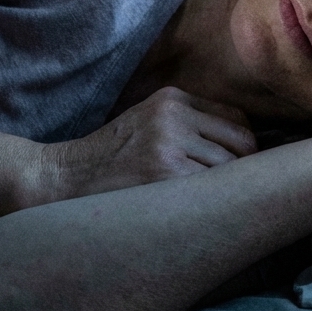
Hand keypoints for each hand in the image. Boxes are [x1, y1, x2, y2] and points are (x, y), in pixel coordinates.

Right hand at [45, 86, 257, 200]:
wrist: (64, 176)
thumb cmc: (111, 157)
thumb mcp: (148, 122)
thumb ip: (189, 124)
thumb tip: (247, 146)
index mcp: (172, 98)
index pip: (237, 118)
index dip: (244, 146)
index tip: (239, 167)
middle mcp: (174, 115)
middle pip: (242, 142)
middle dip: (244, 170)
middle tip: (231, 191)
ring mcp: (170, 142)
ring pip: (229, 170)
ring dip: (224, 191)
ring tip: (207, 203)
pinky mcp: (165, 173)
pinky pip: (209, 189)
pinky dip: (208, 203)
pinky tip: (193, 211)